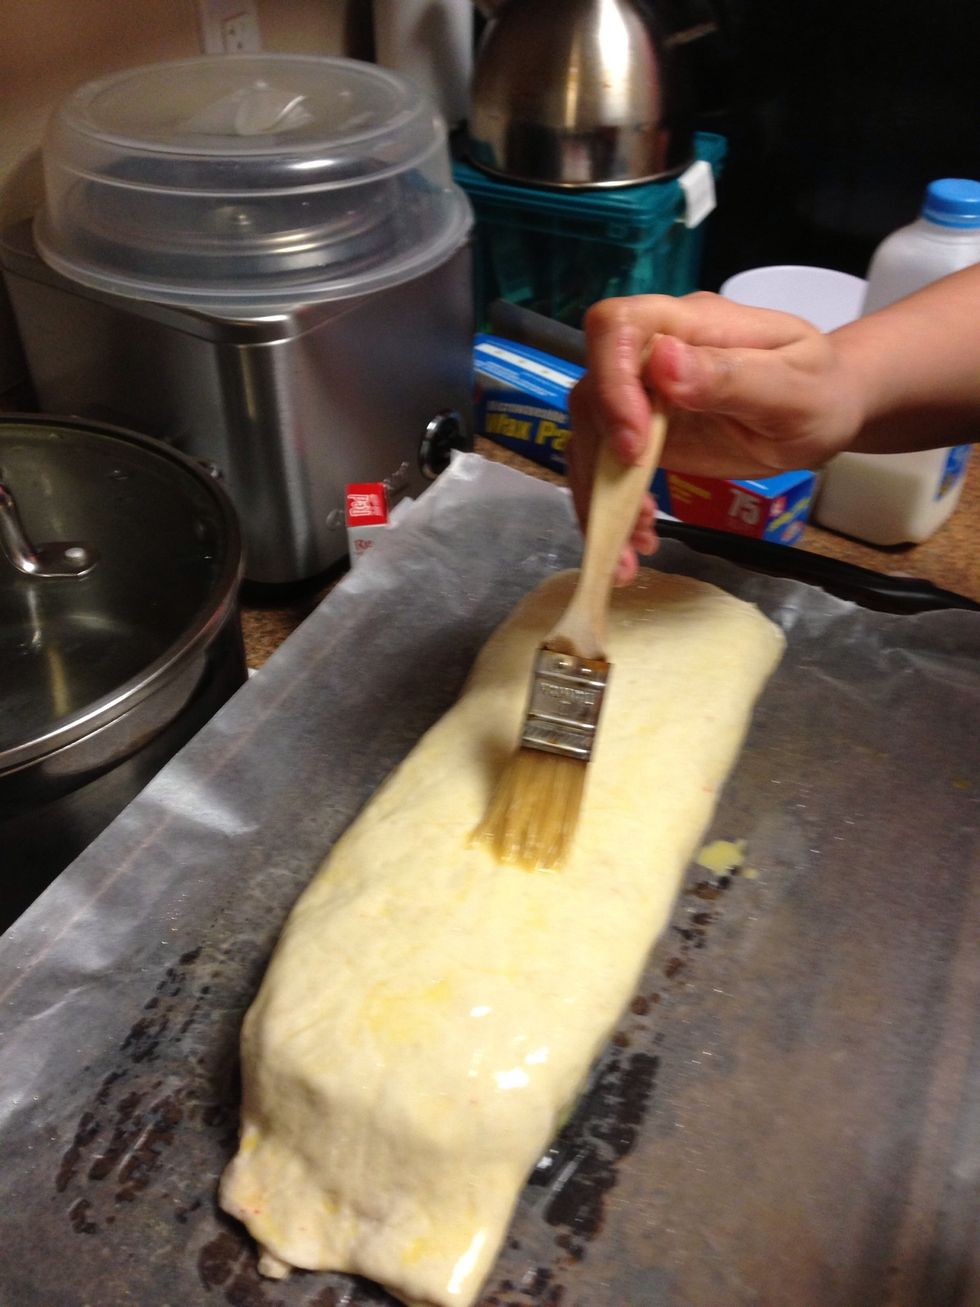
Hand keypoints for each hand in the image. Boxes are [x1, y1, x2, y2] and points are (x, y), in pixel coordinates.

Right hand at [567, 292, 863, 581]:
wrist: (826, 409)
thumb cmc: (818, 390)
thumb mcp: (791, 386)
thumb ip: (730, 375)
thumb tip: (663, 362)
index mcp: (689, 325)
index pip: (618, 328)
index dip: (610, 381)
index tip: (634, 442)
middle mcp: (654, 355)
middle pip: (592, 394)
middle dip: (601, 462)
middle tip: (637, 516)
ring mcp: (644, 396)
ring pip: (591, 440)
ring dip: (599, 498)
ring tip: (631, 550)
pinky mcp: (643, 435)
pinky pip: (608, 468)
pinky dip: (613, 509)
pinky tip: (638, 539)